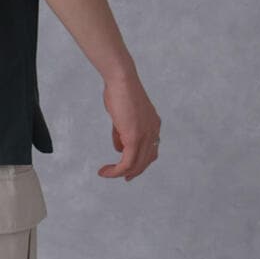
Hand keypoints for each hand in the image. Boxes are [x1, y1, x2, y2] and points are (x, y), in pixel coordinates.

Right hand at [98, 66, 160, 181]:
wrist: (121, 80)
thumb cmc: (119, 91)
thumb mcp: (122, 116)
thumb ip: (122, 133)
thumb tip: (119, 148)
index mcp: (153, 125)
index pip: (151, 150)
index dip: (141, 163)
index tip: (128, 170)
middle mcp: (154, 131)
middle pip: (147, 161)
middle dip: (133, 172)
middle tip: (121, 177)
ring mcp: (145, 135)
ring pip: (137, 165)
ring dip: (121, 173)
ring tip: (106, 173)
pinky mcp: (134, 138)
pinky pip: (127, 162)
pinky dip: (116, 170)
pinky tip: (106, 171)